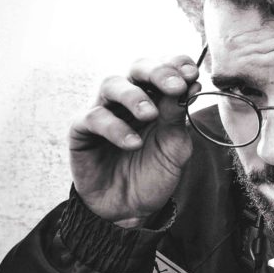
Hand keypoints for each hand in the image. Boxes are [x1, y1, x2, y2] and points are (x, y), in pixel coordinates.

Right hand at [68, 55, 201, 226]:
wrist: (131, 208)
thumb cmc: (154, 171)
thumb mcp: (175, 146)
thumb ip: (178, 117)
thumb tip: (189, 85)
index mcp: (155, 97)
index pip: (164, 68)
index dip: (176, 64)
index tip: (192, 74)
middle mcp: (128, 99)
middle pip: (137, 68)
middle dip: (157, 72)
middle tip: (175, 86)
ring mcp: (104, 111)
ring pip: (111, 84)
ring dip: (134, 96)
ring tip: (150, 115)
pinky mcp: (81, 131)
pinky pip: (93, 118)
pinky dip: (115, 128)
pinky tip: (133, 143)